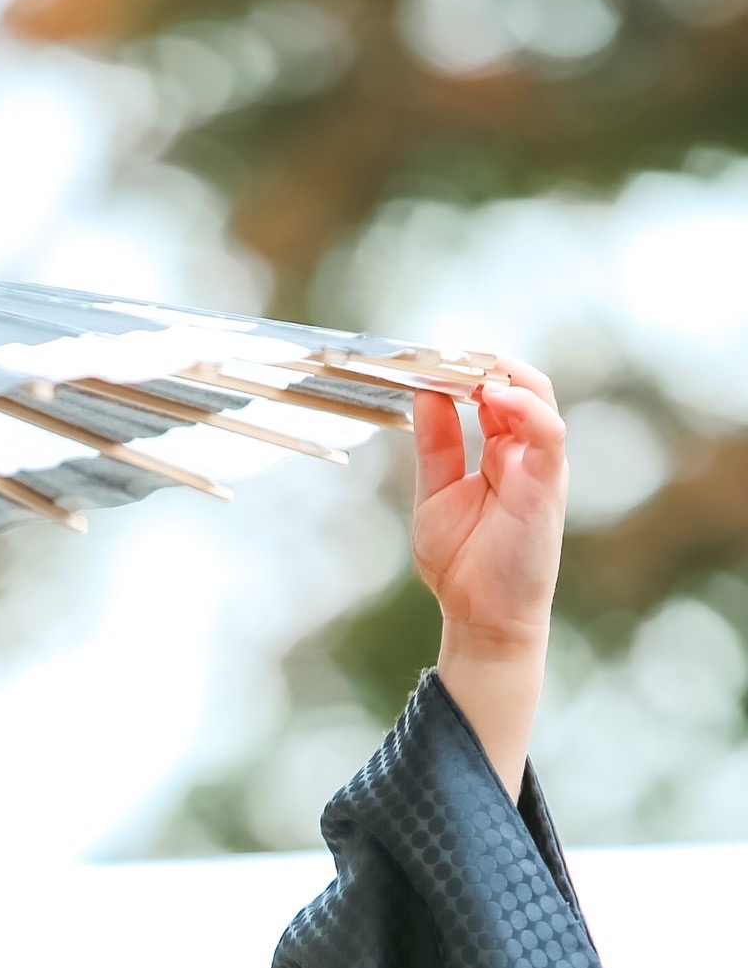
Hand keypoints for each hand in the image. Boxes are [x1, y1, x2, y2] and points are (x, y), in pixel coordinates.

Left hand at [412, 359, 567, 799]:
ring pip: (534, 394)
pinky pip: (548, 431)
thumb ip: (435, 445)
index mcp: (497, 450)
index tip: (418, 355)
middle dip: (474, 360)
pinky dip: (523, 406)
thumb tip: (424, 392)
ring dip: (500, 371)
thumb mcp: (436, 494)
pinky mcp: (549, 483)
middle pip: (509, 382)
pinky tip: (492, 394)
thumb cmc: (464, 566)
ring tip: (463, 361)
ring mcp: (538, 463)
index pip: (483, 391)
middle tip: (433, 348)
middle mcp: (522, 449)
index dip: (455, 369)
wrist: (482, 620)